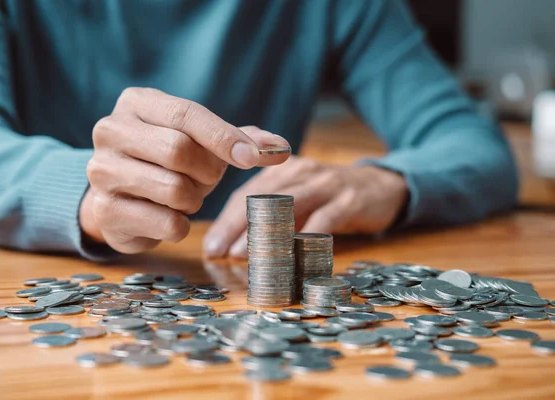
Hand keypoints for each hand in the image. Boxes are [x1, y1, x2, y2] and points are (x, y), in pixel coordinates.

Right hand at [80, 87, 289, 253]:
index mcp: (136, 103)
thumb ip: (240, 140)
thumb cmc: (166, 161)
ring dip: (193, 199)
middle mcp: (110, 131)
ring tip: (184, 196)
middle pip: (179, 150)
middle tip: (207, 179)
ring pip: (173, 189)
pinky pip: (166, 223)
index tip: (253, 157)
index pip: (187, 114)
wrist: (119, 196)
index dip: (225, 138)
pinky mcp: (105, 211)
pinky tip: (168, 216)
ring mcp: (101, 172)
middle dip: (207, 172)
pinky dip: (180, 225)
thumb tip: (281, 148)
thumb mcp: (200, 142)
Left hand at [203, 156, 408, 257]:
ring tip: (248, 257)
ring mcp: (326, 184)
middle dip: (238, 227)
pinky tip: (294, 260)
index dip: (227, 220)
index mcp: (282, 170)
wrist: (382, 186)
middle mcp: (300, 172)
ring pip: (289, 208)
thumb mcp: (299, 201)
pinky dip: (307, 241)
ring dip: (266, 234)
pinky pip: (324, 221)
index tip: (211, 246)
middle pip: (262, 198)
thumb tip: (236, 247)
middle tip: (220, 253)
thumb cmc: (331, 199)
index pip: (246, 193)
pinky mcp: (349, 199)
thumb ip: (273, 216)